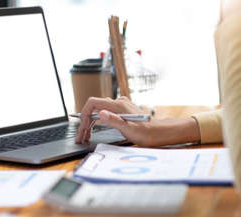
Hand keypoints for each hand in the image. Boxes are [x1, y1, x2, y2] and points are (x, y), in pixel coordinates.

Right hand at [74, 97, 201, 146]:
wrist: (159, 133)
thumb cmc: (146, 133)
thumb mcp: (129, 129)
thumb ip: (114, 120)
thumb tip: (101, 113)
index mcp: (118, 106)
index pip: (93, 103)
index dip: (84, 114)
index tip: (82, 128)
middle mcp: (118, 103)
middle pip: (94, 108)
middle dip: (85, 122)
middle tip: (81, 137)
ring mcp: (121, 106)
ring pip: (99, 110)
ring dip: (91, 122)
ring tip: (86, 136)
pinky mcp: (123, 111)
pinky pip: (106, 112)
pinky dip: (98, 120)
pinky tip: (96, 129)